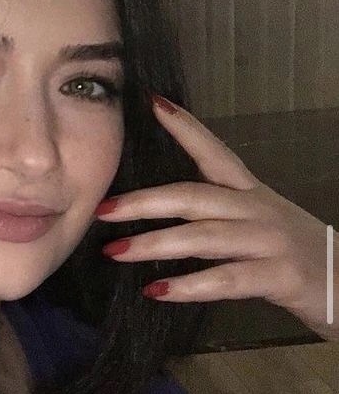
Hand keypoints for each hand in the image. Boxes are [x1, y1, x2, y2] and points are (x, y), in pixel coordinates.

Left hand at [94, 94, 338, 341]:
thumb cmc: (290, 254)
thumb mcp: (255, 223)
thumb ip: (214, 216)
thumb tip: (159, 213)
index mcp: (250, 192)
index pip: (214, 152)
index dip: (184, 128)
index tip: (152, 102)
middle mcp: (258, 208)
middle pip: (193, 196)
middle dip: (144, 202)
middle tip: (103, 210)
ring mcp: (270, 240)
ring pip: (204, 236)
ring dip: (155, 244)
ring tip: (115, 251)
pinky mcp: (281, 276)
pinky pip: (226, 279)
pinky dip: (189, 285)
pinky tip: (157, 291)